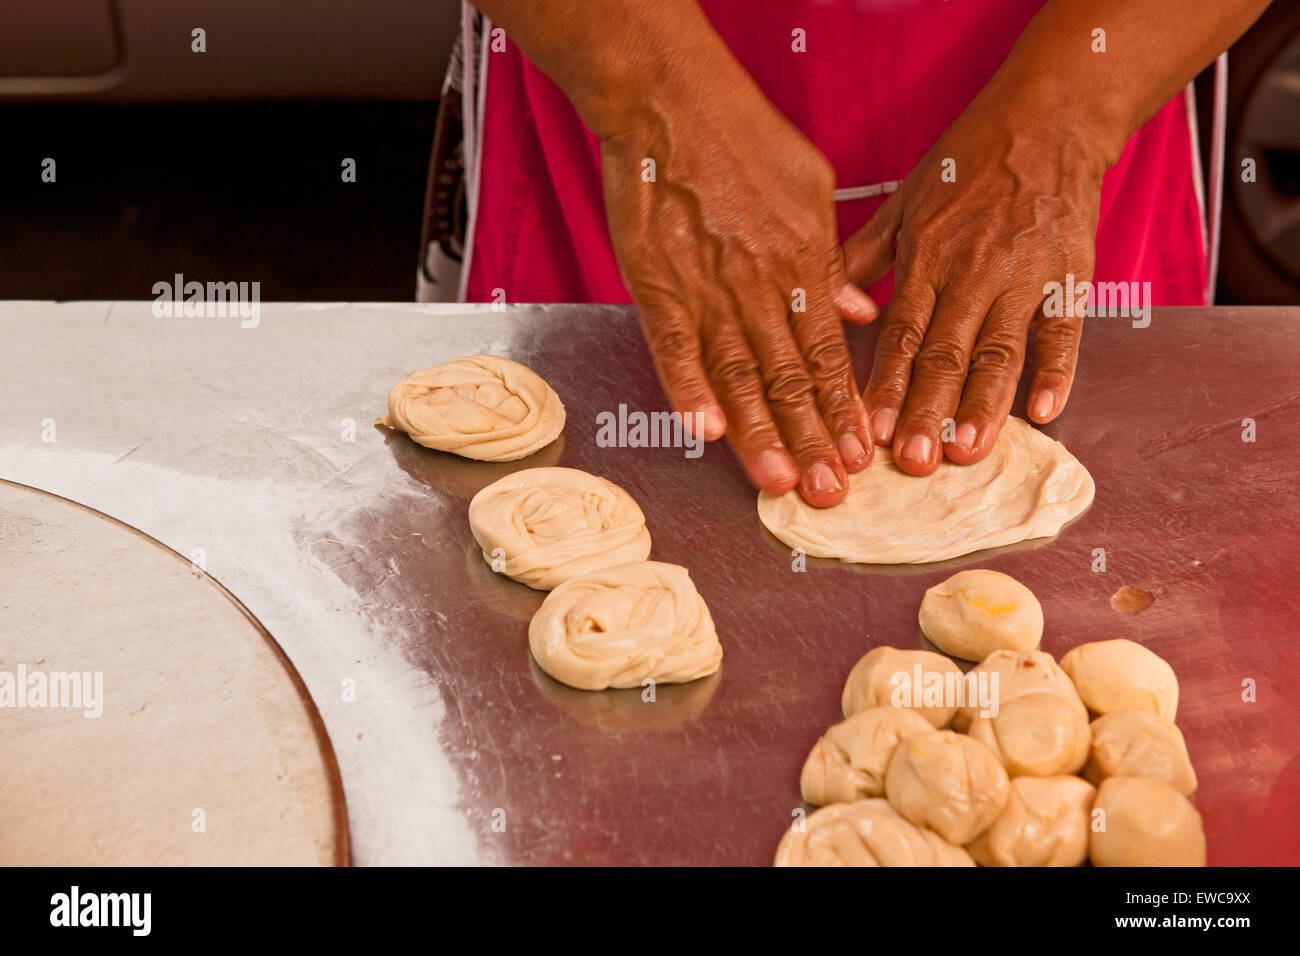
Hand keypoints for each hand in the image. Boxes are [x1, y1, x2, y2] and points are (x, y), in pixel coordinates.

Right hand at [600, 67, 877, 506]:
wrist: (675, 102)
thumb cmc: (745, 139)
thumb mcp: (813, 188)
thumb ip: (833, 258)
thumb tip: (860, 311)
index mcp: (801, 267)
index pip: (828, 356)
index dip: (843, 410)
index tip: (858, 454)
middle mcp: (760, 288)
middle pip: (790, 379)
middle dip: (812, 440)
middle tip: (829, 491)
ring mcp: (708, 290)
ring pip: (740, 375)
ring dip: (760, 433)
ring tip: (779, 481)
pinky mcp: (658, 285)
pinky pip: (674, 347)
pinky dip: (688, 388)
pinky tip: (703, 430)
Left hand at [839, 104, 1106, 475]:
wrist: (1048, 118)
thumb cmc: (966, 161)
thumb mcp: (903, 202)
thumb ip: (863, 257)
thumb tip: (820, 302)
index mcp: (926, 256)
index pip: (901, 333)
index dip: (887, 384)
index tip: (873, 431)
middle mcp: (972, 271)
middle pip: (946, 352)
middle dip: (929, 409)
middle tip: (915, 461)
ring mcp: (1023, 275)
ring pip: (1001, 350)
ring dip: (985, 405)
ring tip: (968, 452)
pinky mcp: (1070, 275)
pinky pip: (1064, 330)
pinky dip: (1057, 370)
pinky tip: (1045, 412)